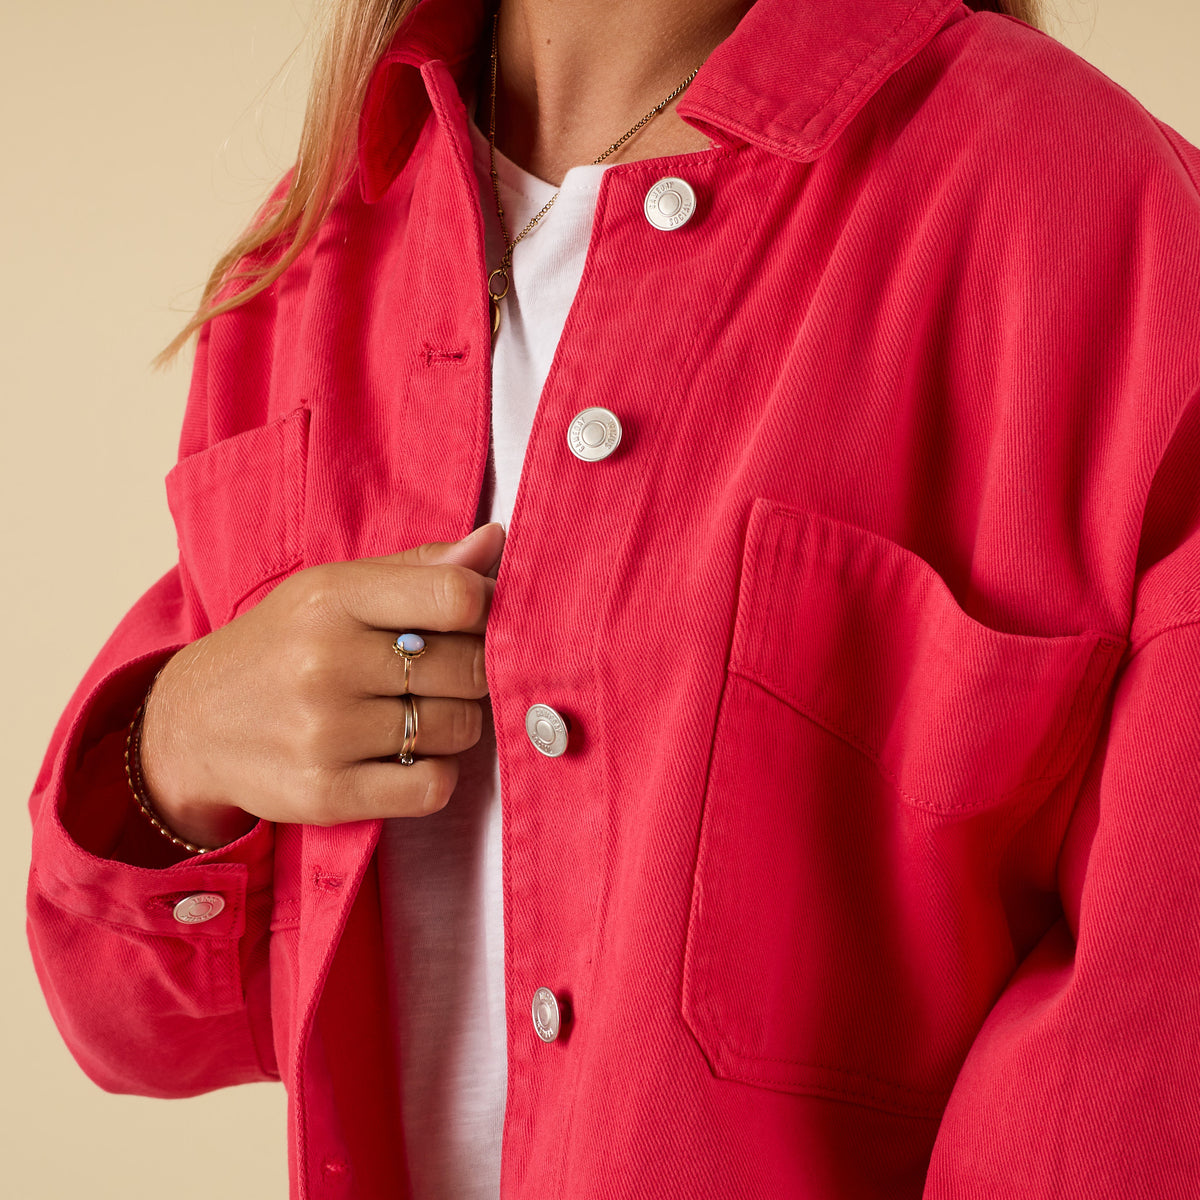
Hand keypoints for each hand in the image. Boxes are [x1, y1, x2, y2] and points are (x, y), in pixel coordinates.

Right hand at [137, 523, 504, 848]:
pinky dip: (433, 776)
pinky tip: (403, 758)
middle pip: (469, 668)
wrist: (191, 725)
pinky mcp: (325, 794)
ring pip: (458, 728)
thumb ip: (420, 568)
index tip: (481, 622)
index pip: (457, 595)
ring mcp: (323, 732)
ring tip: (413, 714)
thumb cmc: (284, 646)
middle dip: (473, 674)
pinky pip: (432, 788)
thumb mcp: (336, 590)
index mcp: (332, 596)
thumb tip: (498, 542)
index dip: (490, 610)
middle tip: (444, 676)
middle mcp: (325, 661)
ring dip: (453, 725)